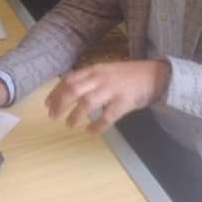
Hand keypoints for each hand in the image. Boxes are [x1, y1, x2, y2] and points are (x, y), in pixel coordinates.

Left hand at [45, 60, 170, 132]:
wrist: (154, 76)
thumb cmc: (128, 76)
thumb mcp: (106, 71)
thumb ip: (89, 79)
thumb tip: (69, 91)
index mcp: (94, 70)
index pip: (69, 79)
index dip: (55, 93)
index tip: (47, 104)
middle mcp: (100, 78)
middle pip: (73, 90)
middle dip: (59, 104)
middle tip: (53, 117)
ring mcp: (112, 89)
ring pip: (87, 102)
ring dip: (75, 115)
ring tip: (69, 124)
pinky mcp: (124, 102)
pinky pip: (107, 116)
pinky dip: (97, 126)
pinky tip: (90, 131)